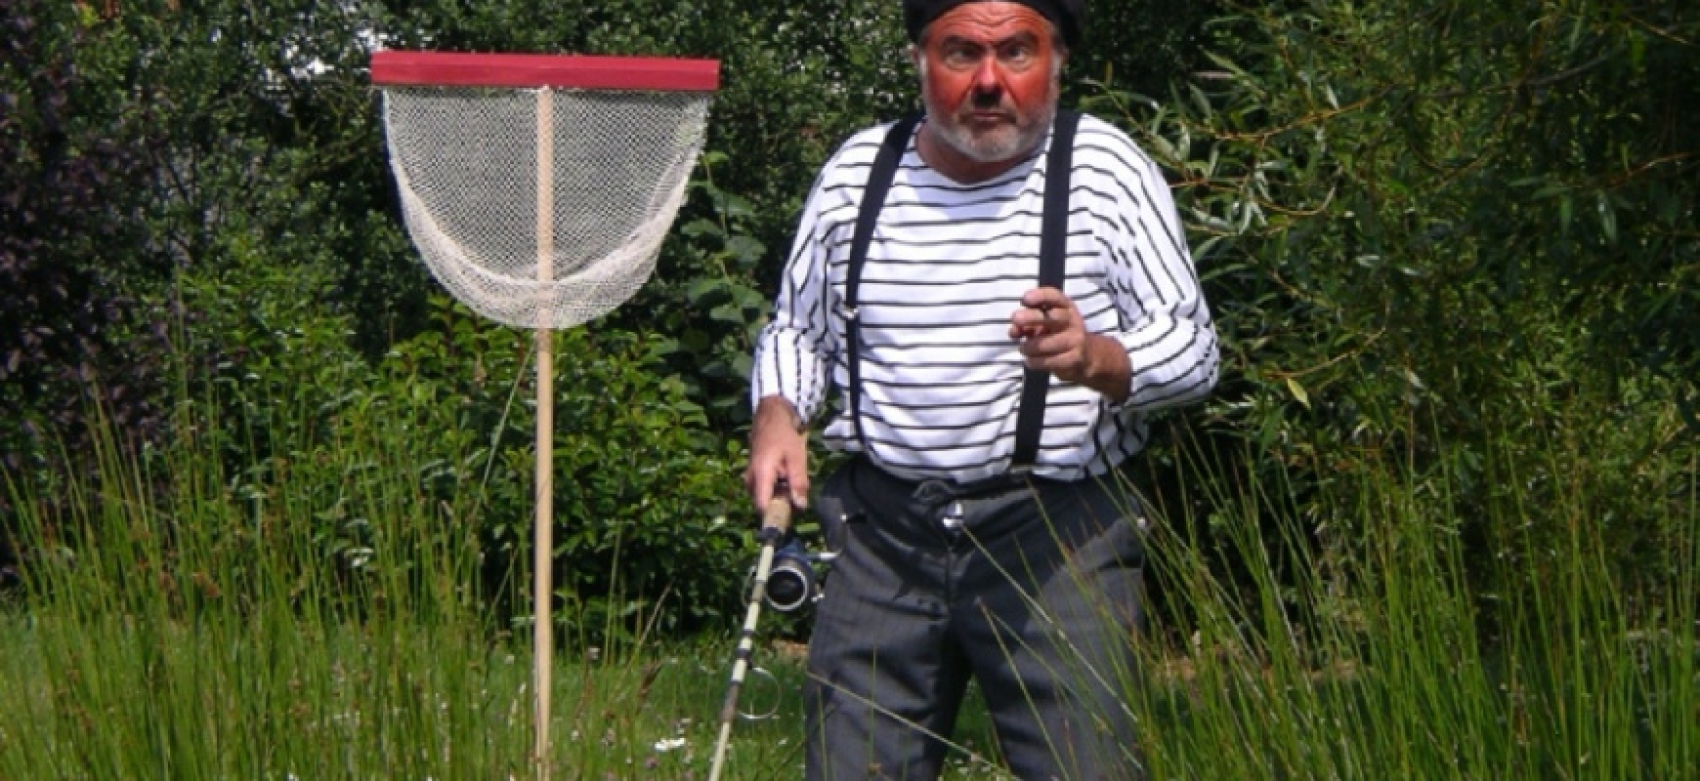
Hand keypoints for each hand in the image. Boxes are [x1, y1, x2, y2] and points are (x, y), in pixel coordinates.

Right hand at [743, 395, 810, 510]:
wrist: (769, 419)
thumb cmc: (784, 437)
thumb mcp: (797, 458)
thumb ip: (798, 483)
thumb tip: (800, 506)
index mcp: (760, 475)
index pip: (762, 507)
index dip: (775, 516)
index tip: (789, 517)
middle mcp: (750, 480)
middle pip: (764, 505)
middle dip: (781, 505)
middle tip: (795, 495)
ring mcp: (749, 480)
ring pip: (764, 499)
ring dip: (778, 497)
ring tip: (790, 483)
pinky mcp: (752, 478)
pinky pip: (763, 492)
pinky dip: (775, 490)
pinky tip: (784, 479)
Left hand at [1008, 287, 1131, 401]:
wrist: (1085, 357)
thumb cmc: (1058, 334)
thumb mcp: (1044, 324)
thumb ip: (1027, 323)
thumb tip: (1013, 330)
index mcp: (1065, 307)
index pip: (1055, 297)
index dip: (1041, 296)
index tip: (1025, 298)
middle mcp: (1072, 321)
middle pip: (1053, 317)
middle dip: (1032, 317)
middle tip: (1015, 318)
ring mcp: (1075, 340)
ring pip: (1046, 343)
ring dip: (1028, 347)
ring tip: (1024, 349)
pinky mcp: (1074, 359)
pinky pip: (1048, 361)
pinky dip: (1034, 362)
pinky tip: (1030, 360)